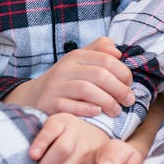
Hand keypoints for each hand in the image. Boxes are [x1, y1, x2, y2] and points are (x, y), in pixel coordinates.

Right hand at [6, 36, 134, 117]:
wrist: (33, 97)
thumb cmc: (67, 80)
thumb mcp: (81, 61)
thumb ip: (99, 50)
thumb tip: (117, 51)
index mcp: (76, 56)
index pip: (106, 59)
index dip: (123, 72)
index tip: (130, 84)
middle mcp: (65, 69)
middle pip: (99, 75)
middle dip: (119, 89)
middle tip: (129, 101)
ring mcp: (55, 86)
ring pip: (86, 90)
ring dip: (107, 101)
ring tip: (116, 111)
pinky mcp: (48, 104)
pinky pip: (69, 106)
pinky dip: (86, 109)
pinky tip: (97, 112)